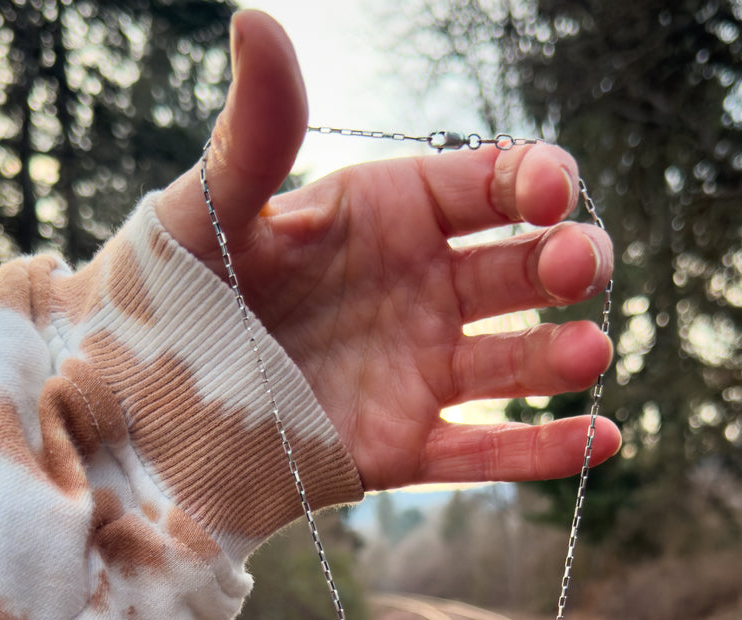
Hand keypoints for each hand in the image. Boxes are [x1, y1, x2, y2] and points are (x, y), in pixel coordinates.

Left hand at [158, 10, 618, 491]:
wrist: (141, 408)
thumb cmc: (169, 292)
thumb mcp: (211, 209)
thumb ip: (255, 133)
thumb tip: (256, 22)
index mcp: (386, 217)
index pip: (483, 188)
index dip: (526, 183)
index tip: (546, 190)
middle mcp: (418, 290)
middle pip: (518, 271)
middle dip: (561, 264)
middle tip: (580, 266)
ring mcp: (417, 371)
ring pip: (512, 362)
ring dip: (561, 356)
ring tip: (590, 356)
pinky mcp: (403, 448)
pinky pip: (483, 451)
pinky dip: (542, 454)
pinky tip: (600, 444)